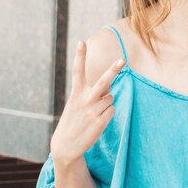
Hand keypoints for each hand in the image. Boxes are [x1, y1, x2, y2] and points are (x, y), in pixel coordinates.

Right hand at [50, 41, 122, 163]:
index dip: (80, 56)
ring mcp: (92, 111)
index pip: (77, 71)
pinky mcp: (100, 122)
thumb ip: (93, 92)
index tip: (81, 42)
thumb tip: (110, 85)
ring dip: (106, 103)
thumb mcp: (78, 104)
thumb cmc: (74, 120)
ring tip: (94, 113)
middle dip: (113, 70)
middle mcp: (84, 100)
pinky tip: (98, 121)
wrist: (65, 146)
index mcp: (76, 94)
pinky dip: (108, 113)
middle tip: (122, 60)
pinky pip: (112, 109)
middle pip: (102, 82)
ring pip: (110, 97)